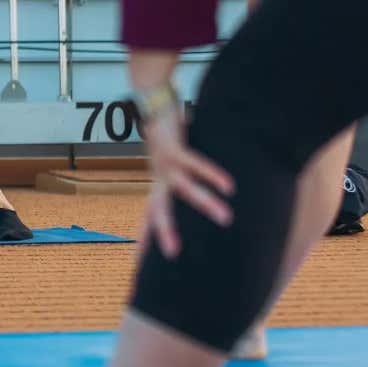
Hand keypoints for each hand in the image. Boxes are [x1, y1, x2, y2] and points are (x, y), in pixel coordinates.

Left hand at [142, 107, 234, 258]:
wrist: (151, 101)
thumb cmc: (169, 136)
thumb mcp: (174, 165)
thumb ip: (185, 182)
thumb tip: (207, 200)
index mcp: (158, 186)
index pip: (148, 219)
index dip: (144, 241)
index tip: (138, 266)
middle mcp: (159, 178)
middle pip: (158, 211)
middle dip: (164, 232)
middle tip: (173, 256)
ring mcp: (165, 163)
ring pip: (184, 189)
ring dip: (205, 204)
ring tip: (227, 218)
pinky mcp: (175, 147)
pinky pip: (194, 162)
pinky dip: (211, 173)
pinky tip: (228, 185)